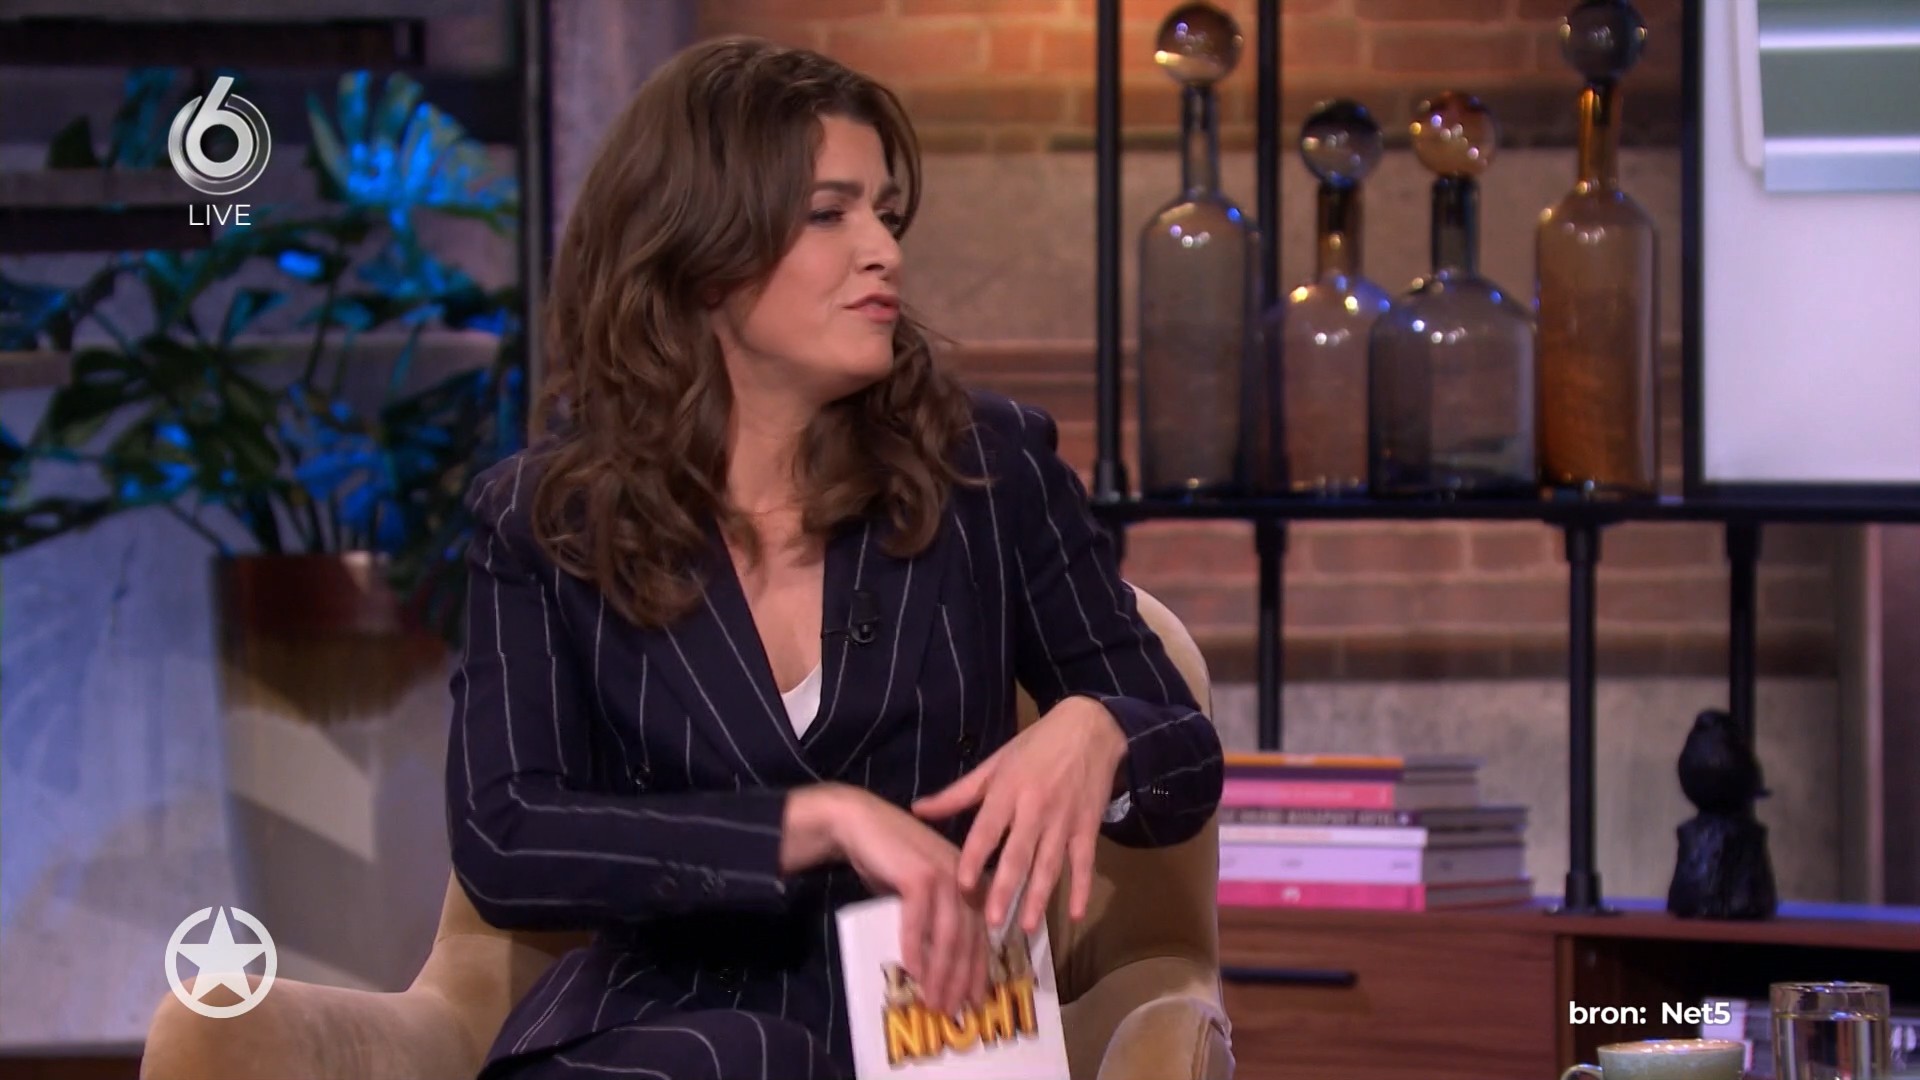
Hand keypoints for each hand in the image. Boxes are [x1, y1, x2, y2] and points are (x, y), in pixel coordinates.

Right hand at [823, 785, 990, 1016]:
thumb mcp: (920, 895)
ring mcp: (947, 874)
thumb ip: (934, 921)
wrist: (859, 824)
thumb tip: (937, 966)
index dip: (978, 971)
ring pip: (949, 935)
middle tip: (951, 1011)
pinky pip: (919, 921)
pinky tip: (911, 971)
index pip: (981, 935)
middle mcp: (967, 878)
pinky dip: (915, 948)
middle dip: (960, 980)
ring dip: (940, 973)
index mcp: (972, 882)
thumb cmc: (888, 861)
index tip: (973, 1002)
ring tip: (932, 1001)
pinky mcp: (922, 875)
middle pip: (969, 939)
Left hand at [910, 696, 1126, 937]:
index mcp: (1009, 790)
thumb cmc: (1035, 746)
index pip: (988, 829)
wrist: (1090, 729)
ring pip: (1050, 865)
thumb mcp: (994, 764)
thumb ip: (957, 793)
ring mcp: (1064, 820)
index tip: (962, 885)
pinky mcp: (1088, 828)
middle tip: (991, 922)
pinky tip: (1074, 914)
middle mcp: (1036, 808)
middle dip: (1005, 889)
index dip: (975, 857)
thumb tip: (917, 809)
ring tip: (1026, 927)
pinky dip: (1081, 888)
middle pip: (1019, 854)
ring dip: (1038, 897)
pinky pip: (1084, 863)